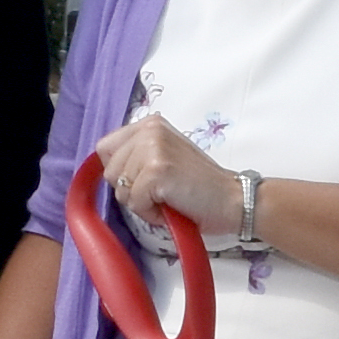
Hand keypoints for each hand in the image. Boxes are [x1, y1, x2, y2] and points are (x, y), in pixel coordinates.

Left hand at [96, 110, 233, 242]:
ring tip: (168, 199)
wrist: (232, 200)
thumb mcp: (165, 157)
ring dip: (141, 203)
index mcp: (150, 124)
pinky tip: (172, 207)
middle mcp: (149, 129)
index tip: (143, 181)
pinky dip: (151, 213)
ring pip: (120, 188)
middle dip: (130, 190)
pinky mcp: (156, 170)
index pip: (105, 147)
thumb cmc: (200, 186)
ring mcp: (152, 148)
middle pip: (109, 170)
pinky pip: (134, 203)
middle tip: (161, 192)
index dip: (119, 171)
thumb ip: (138, 155)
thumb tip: (110, 171)